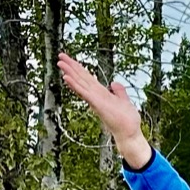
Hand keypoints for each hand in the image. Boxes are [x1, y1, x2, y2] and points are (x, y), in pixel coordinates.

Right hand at [57, 54, 151, 169]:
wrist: (129, 133)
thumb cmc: (127, 120)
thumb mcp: (124, 101)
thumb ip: (119, 92)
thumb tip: (114, 83)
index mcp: (102, 93)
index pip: (88, 78)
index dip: (80, 68)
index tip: (70, 59)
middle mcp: (96, 95)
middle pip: (82, 78)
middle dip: (71, 66)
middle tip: (60, 56)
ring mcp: (95, 100)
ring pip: (80, 83)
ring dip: (70, 73)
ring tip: (60, 63)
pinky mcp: (97, 104)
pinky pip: (84, 93)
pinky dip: (75, 85)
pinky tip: (66, 78)